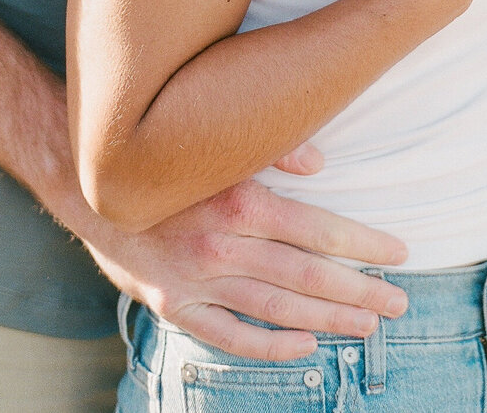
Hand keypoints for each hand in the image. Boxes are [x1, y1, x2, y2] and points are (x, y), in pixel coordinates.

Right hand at [78, 177, 407, 360]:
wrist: (86, 181)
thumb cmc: (161, 153)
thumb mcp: (213, 139)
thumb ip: (270, 148)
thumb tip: (320, 162)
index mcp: (238, 199)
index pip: (317, 229)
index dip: (362, 244)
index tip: (399, 253)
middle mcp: (221, 245)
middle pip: (305, 275)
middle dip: (358, 290)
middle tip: (400, 302)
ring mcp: (197, 280)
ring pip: (276, 308)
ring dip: (326, 319)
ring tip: (368, 325)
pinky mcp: (174, 305)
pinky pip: (229, 336)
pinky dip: (270, 346)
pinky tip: (305, 348)